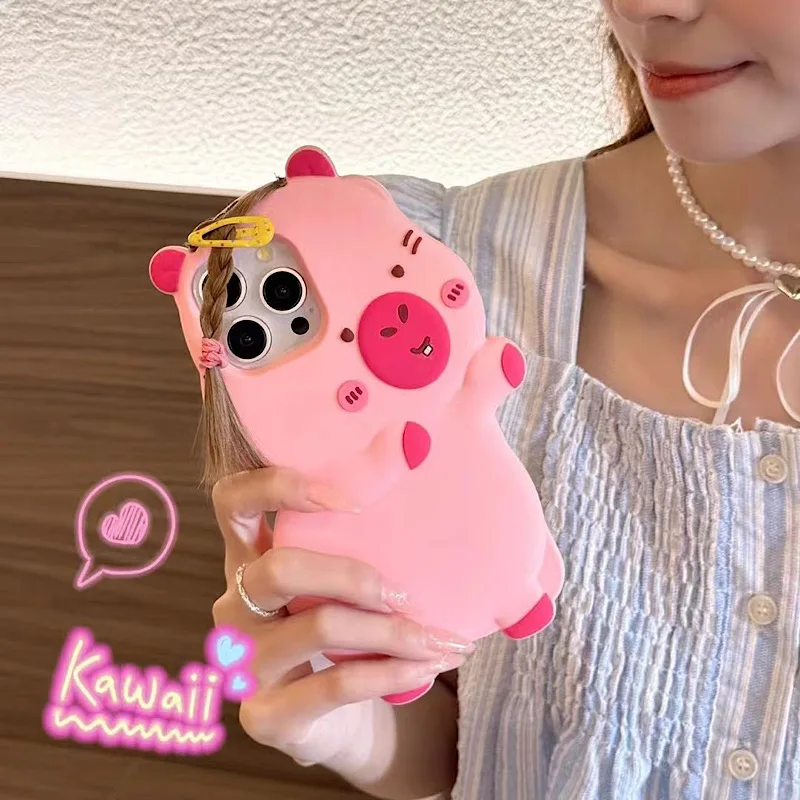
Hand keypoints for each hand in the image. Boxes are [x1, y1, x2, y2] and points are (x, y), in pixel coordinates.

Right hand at [210, 466, 473, 766]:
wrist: (332, 721)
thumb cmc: (342, 633)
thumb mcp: (337, 585)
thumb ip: (352, 544)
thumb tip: (417, 464)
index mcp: (248, 559)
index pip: (232, 503)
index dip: (277, 488)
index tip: (348, 499)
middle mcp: (235, 606)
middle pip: (280, 568)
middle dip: (353, 575)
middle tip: (406, 591)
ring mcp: (244, 663)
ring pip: (320, 625)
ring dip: (393, 630)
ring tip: (442, 637)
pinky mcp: (265, 715)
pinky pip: (336, 685)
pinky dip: (391, 672)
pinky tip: (425, 666)